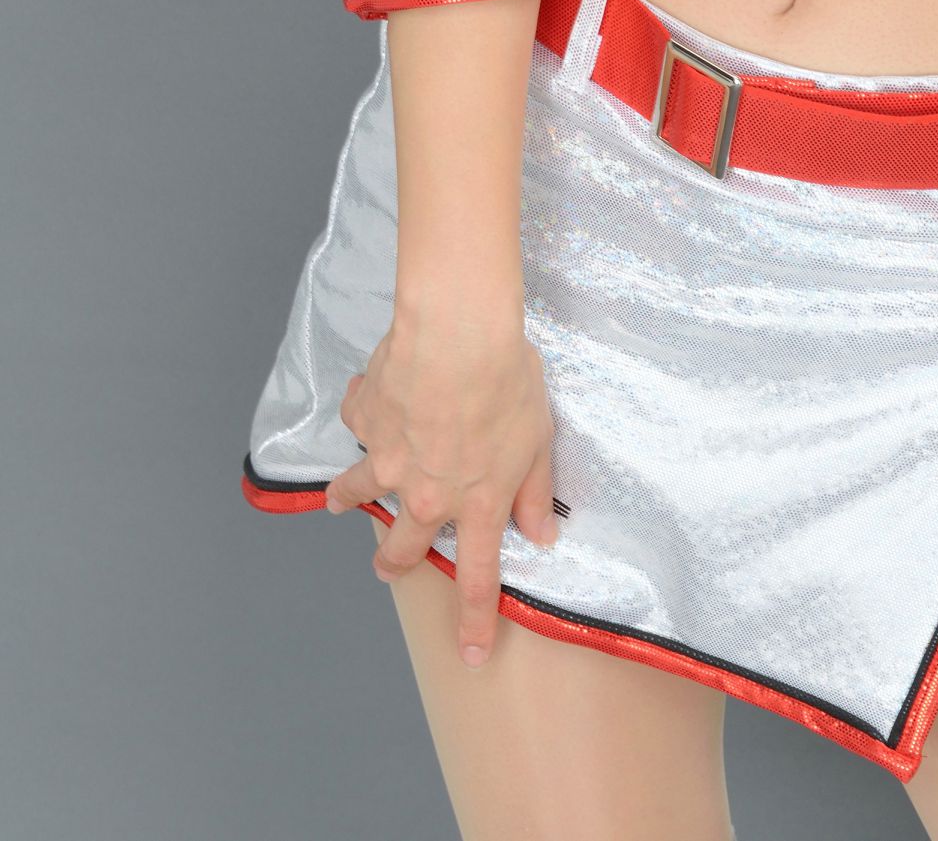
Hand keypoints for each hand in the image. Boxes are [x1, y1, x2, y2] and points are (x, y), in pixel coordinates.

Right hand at [323, 310, 560, 668]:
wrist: (457, 335)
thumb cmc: (508, 382)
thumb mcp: (539, 439)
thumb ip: (536, 492)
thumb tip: (541, 535)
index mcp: (476, 503)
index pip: (478, 579)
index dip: (475, 623)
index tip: (472, 655)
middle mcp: (426, 493)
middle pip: (402, 547)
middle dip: (392, 564)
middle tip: (385, 566)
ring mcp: (387, 460)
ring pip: (358, 491)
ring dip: (348, 498)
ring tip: (342, 500)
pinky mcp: (365, 419)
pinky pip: (358, 421)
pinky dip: (362, 412)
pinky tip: (371, 396)